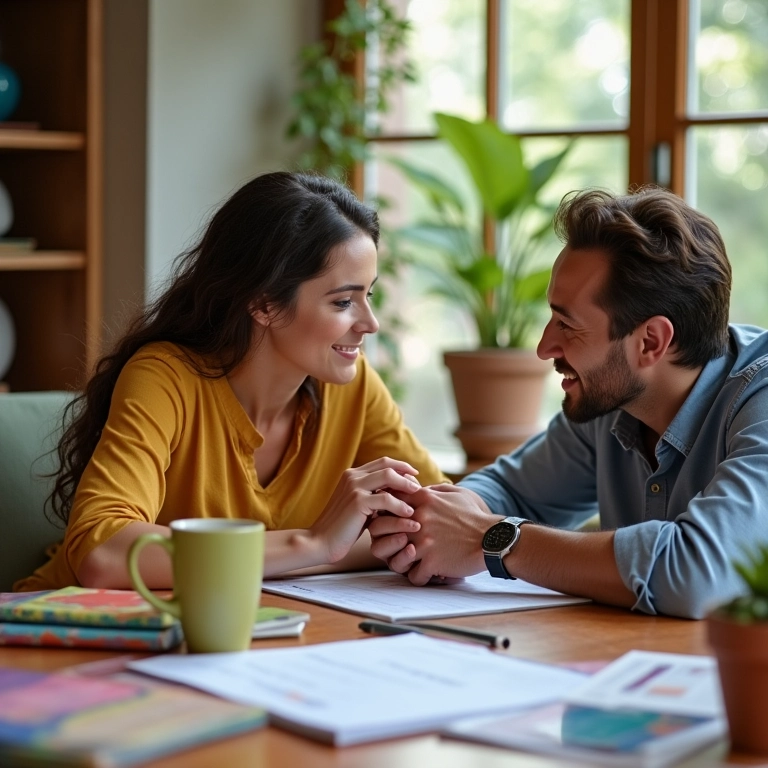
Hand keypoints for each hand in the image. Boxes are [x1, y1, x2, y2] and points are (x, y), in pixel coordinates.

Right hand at [309, 457, 422, 563]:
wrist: (321, 542)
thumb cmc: (343, 528)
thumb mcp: (360, 507)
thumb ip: (374, 497)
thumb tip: (396, 493)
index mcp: (352, 475)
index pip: (382, 462)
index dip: (400, 467)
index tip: (414, 476)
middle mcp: (352, 476)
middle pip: (386, 464)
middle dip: (406, 472)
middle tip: (419, 484)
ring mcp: (354, 487)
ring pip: (388, 476)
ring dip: (406, 485)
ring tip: (418, 496)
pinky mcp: (357, 501)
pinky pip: (386, 498)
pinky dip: (400, 505)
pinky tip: (409, 514)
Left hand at [369, 484, 496, 585]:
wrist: (493, 538)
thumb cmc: (477, 515)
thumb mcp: (457, 493)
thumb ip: (435, 490)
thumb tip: (422, 488)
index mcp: (423, 500)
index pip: (388, 501)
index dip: (385, 512)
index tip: (389, 520)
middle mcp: (418, 519)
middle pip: (380, 529)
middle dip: (383, 537)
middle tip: (392, 544)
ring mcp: (423, 542)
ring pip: (392, 556)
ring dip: (398, 561)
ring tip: (408, 563)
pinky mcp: (431, 562)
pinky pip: (413, 575)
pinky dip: (417, 577)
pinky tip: (425, 574)